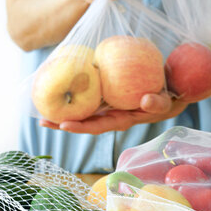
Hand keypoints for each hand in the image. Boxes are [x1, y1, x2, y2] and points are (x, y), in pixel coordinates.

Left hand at [39, 92, 188, 134]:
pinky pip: (88, 94)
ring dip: (63, 109)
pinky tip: (60, 83)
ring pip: (83, 109)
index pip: (98, 126)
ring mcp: (108, 105)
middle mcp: (112, 114)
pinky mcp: (108, 93)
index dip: (81, 127)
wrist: (170, 88)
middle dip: (62, 122)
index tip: (63, 125)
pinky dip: (74, 92)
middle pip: (84, 121)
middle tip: (40, 119)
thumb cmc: (168, 97)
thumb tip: (146, 100)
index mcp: (122, 119)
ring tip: (41, 105)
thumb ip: (158, 103)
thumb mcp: (166, 101)